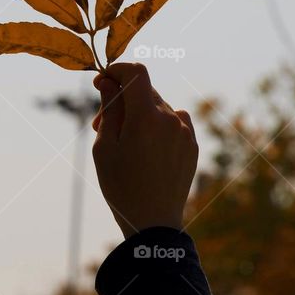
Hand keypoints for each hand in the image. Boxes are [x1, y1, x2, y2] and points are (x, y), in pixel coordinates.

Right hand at [91, 62, 197, 238]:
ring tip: (125, 141)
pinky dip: (157, 125)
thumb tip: (110, 82)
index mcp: (147, 117)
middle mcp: (171, 119)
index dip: (117, 70)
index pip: (136, 73)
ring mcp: (186, 132)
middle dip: (123, 99)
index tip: (102, 81)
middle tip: (102, 124)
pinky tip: (145, 149)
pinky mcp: (192, 145)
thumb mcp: (105, 147)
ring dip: (140, 113)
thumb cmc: (121, 187)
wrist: (153, 224)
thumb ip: (109, 109)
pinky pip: (173, 122)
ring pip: (159, 107)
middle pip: (145, 91)